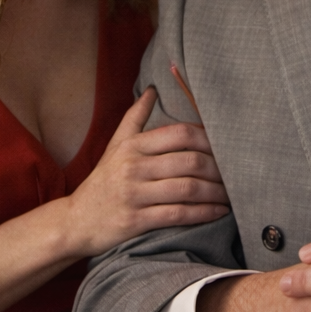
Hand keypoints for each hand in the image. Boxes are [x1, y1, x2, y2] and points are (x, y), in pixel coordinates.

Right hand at [61, 87, 228, 255]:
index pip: (180, 134)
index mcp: (132, 146)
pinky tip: (218, 211)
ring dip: (216, 192)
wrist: (75, 222)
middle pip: (190, 162)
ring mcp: (133, 194)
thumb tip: (153, 89)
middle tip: (235, 174)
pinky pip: (178, 214)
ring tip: (231, 194)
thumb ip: (135, 117)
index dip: (209, 139)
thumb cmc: (102, 182)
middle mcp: (132, 167)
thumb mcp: (115, 146)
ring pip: (188, 189)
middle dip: (219, 169)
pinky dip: (204, 213)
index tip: (226, 148)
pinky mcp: (135, 220)